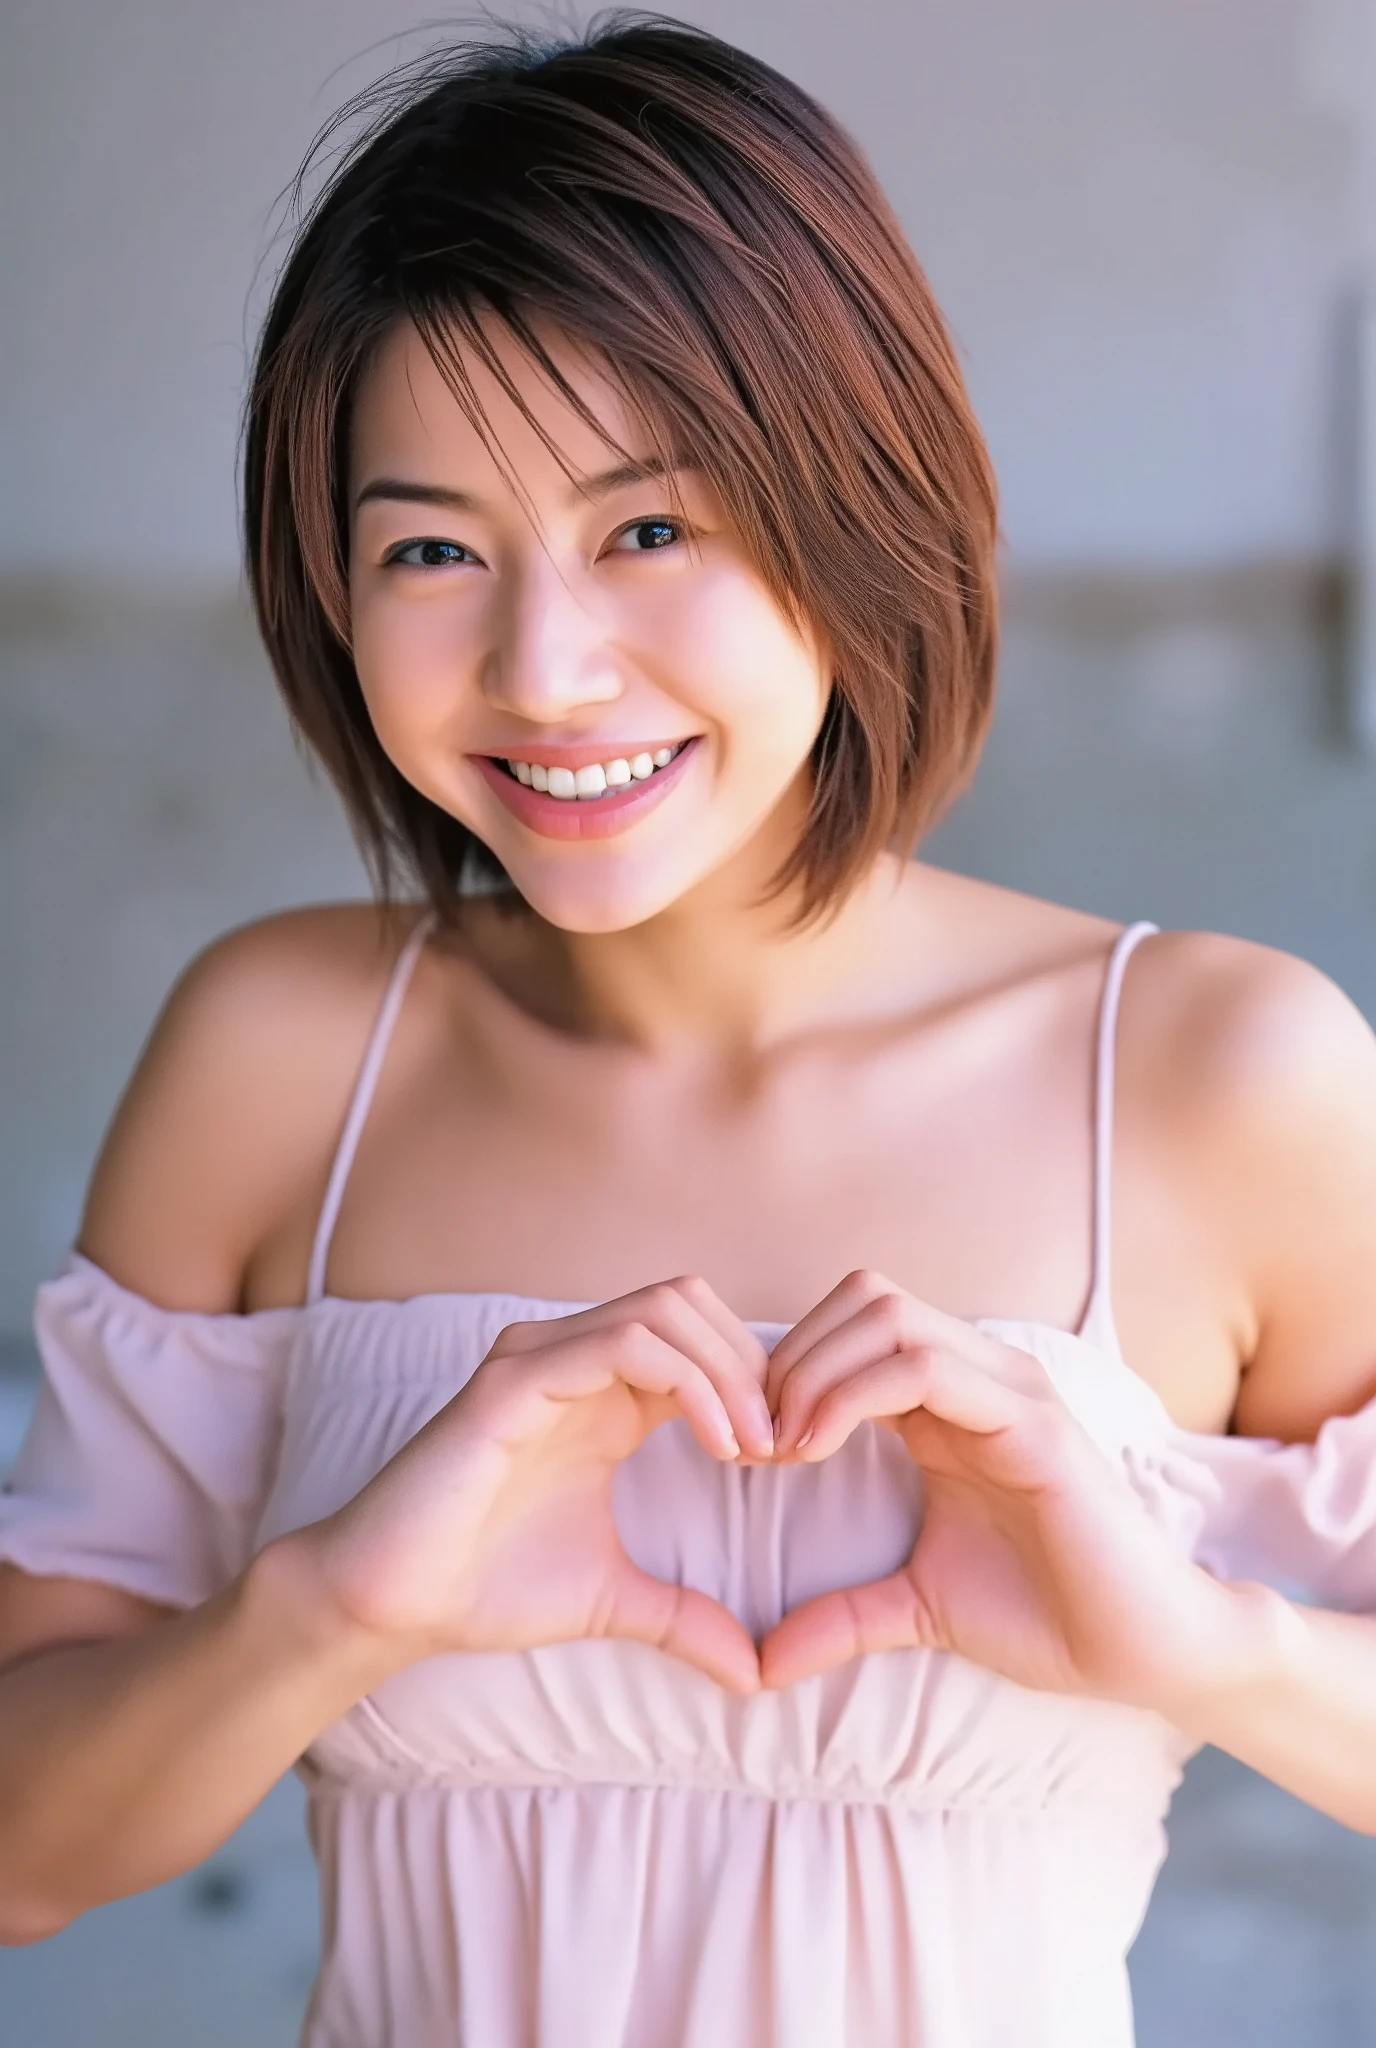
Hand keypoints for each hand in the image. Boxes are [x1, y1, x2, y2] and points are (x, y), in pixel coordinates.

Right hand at [296, 1278, 775, 1693]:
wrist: (389, 1602)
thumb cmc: (485, 1584)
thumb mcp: (615, 1599)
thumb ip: (686, 1619)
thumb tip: (757, 1674)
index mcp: (599, 1390)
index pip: (699, 1334)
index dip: (757, 1381)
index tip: (790, 1457)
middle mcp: (571, 1356)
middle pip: (691, 1301)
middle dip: (751, 1365)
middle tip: (782, 1447)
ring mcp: (540, 1358)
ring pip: (666, 1309)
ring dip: (729, 1371)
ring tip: (754, 1449)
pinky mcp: (513, 1378)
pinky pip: (624, 1344)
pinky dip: (690, 1383)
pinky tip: (719, 1446)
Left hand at [759, 1270, 1248, 1707]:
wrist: (1142, 1654)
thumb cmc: (1045, 1615)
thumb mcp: (915, 1608)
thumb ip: (840, 1618)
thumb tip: (760, 1665)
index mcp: (953, 1401)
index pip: (854, 1324)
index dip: (788, 1369)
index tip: (747, 1444)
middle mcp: (984, 1375)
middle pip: (864, 1297)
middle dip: (792, 1357)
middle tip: (757, 1439)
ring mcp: (1013, 1390)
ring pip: (888, 1315)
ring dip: (814, 1372)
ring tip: (782, 1447)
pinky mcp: (1036, 1423)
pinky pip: (927, 1369)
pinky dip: (852, 1395)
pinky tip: (816, 1450)